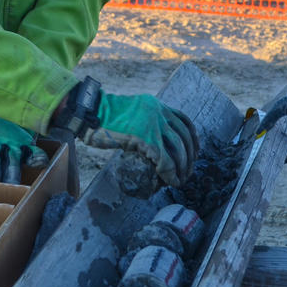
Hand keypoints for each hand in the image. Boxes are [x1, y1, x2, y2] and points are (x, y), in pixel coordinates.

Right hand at [82, 93, 197, 187]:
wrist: (91, 112)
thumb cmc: (104, 116)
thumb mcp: (131, 113)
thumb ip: (144, 123)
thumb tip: (149, 142)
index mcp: (157, 105)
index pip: (184, 121)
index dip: (193, 139)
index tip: (195, 152)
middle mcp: (159, 112)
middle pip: (184, 137)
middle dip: (189, 157)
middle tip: (187, 171)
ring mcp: (153, 125)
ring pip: (178, 149)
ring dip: (182, 168)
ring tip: (179, 179)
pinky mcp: (145, 138)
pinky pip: (164, 159)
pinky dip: (170, 173)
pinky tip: (169, 181)